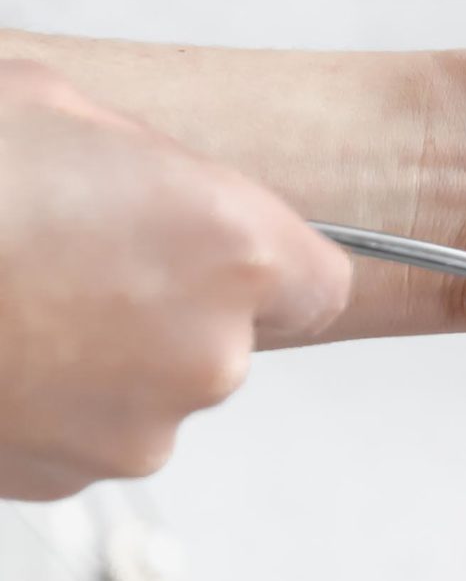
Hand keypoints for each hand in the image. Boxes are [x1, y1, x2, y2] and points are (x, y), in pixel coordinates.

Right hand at [0, 60, 350, 498]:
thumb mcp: (41, 101)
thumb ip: (130, 154)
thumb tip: (141, 176)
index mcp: (225, 247)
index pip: (320, 282)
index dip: (271, 264)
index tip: (230, 251)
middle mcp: (208, 355)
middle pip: (224, 336)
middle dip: (162, 295)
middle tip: (66, 242)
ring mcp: (141, 431)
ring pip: (148, 388)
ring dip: (97, 349)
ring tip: (10, 292)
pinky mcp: (73, 479)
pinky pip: (82, 430)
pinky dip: (46, 396)